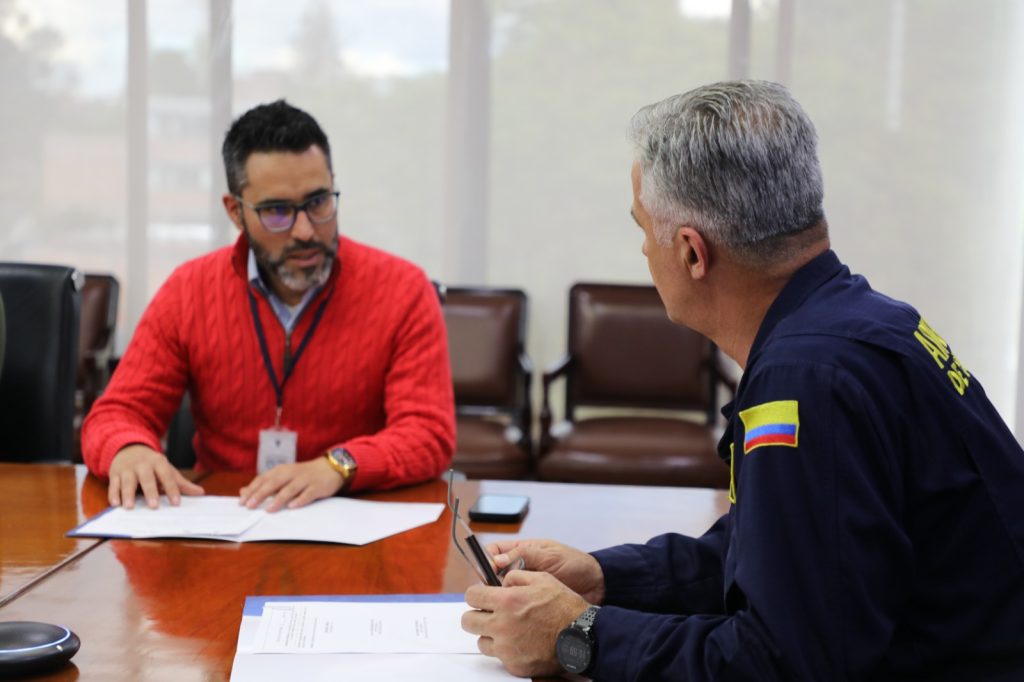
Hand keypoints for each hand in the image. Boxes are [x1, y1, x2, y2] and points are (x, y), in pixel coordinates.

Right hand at [108, 444, 204, 508]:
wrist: (129, 448)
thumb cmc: (152, 465)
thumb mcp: (167, 470)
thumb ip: (181, 483)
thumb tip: (201, 492)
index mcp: (158, 462)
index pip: (167, 476)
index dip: (172, 489)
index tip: (176, 503)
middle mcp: (143, 464)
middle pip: (147, 478)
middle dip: (150, 491)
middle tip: (154, 506)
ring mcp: (127, 469)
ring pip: (127, 481)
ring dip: (127, 494)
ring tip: (129, 507)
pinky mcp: (115, 473)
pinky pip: (113, 484)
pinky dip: (113, 494)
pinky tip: (115, 504)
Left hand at [239, 458, 342, 511]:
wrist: (330, 468)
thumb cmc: (302, 475)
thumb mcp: (282, 476)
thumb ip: (264, 485)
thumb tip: (243, 492)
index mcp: (281, 470)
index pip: (263, 479)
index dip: (252, 490)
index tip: (241, 502)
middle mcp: (291, 473)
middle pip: (274, 483)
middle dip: (261, 494)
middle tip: (250, 506)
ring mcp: (305, 480)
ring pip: (290, 489)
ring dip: (279, 499)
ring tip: (269, 509)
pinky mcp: (317, 487)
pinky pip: (308, 494)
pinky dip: (300, 500)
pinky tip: (292, 506)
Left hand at [463, 570, 590, 677]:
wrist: (582, 636)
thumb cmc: (564, 607)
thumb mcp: (542, 579)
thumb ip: (516, 576)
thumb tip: (502, 580)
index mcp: (507, 601)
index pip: (472, 596)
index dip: (476, 595)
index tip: (481, 597)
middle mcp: (502, 625)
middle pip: (468, 621)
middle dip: (476, 615)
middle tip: (489, 614)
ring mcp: (506, 648)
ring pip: (481, 641)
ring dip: (490, 635)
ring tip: (507, 630)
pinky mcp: (513, 664)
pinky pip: (498, 656)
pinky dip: (505, 650)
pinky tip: (520, 643)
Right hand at [487, 539, 605, 604]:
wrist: (596, 585)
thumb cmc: (575, 564)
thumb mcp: (549, 556)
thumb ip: (524, 555)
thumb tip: (497, 561)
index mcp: (522, 550)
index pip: (494, 551)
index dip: (487, 560)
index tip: (488, 572)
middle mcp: (520, 567)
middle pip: (493, 572)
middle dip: (489, 581)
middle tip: (491, 592)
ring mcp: (525, 585)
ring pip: (501, 589)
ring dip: (498, 596)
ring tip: (499, 604)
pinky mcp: (530, 601)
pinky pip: (514, 603)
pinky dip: (509, 607)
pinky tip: (509, 613)